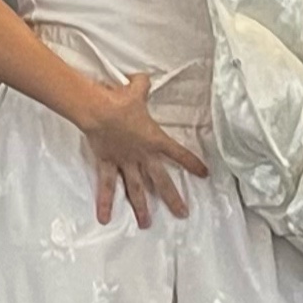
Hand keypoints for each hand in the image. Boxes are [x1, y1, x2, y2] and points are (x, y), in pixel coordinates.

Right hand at [81, 73, 210, 227]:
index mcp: (154, 140)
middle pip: (161, 181)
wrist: (99, 110)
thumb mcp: (136, 89)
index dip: (192, 164)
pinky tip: (105, 219)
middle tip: (182, 213)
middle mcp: (142, 156)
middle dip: (172, 198)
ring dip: (142, 207)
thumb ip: (142, 85)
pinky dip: (105, 202)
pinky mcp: (107, 165)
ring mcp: (125, 163)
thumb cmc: (120, 100)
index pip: (179, 154)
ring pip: (136, 189)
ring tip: (146, 224)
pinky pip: (107, 186)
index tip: (204, 174)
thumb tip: (141, 78)